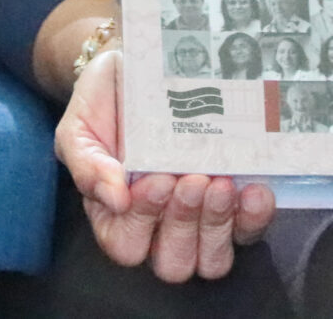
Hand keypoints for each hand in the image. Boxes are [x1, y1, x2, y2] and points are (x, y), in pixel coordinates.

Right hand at [58, 50, 275, 280]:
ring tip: (219, 182)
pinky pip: (249, 231)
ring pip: (213, 259)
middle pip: (174, 263)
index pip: (127, 246)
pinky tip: (253, 189)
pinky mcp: (232, 206)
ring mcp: (198, 219)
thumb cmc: (102, 104)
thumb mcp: (78, 129)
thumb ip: (86, 165)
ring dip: (217, 225)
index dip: (143, 222)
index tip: (155, 178)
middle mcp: (158, 226)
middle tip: (190, 180)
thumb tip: (114, 200)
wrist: (135, 68)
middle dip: (183, 225)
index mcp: (116, 216)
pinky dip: (254, 216)